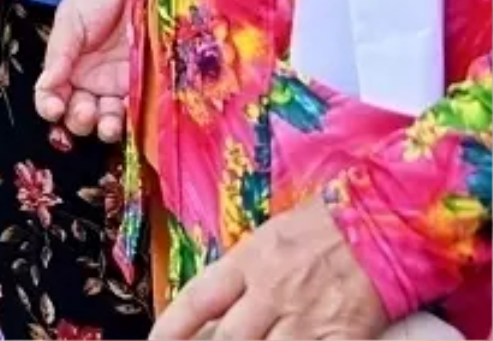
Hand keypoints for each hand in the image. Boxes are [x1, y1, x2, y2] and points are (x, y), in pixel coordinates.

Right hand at [35, 0, 127, 140]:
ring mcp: (115, 86)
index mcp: (65, 68)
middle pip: (78, 115)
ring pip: (106, 119)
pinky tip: (127, 119)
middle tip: (85, 111)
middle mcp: (89, 82)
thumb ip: (59, 54)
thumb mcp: (70, 20)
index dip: (50, 106)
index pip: (51, 96)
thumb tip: (47, 85)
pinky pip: (134, 110)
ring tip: (107, 124)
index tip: (53, 108)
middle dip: (78, 120)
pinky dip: (130, 120)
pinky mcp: (142, 85)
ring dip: (104, 127)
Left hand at [150, 198, 387, 339]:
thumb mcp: (273, 236)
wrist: (382, 225)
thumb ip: (245, 272)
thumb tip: (218, 306)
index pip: (199, 298)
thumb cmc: (325, 225)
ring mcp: (306, 322)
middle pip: (228, 340)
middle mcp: (272, 293)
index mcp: (251, 259)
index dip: (172, 327)